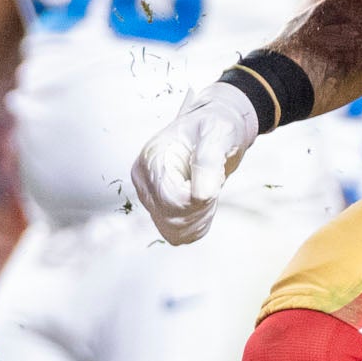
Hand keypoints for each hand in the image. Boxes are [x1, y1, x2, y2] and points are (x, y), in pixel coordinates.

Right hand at [133, 79, 261, 246]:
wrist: (214, 131)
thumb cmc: (215, 126)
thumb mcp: (218, 133)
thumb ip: (209, 160)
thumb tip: (203, 194)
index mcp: (151, 158)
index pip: (170, 198)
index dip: (198, 199)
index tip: (213, 182)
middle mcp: (144, 180)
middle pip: (171, 217)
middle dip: (201, 208)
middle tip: (213, 183)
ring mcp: (150, 197)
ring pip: (173, 230)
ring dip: (199, 218)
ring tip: (208, 190)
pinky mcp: (160, 210)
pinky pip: (177, 234)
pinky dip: (196, 225)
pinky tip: (204, 204)